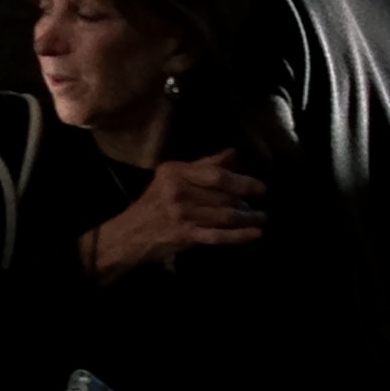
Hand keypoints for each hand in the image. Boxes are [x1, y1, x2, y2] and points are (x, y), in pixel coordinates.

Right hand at [83, 148, 263, 278]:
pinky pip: (219, 236)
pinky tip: (255, 234)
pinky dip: (240, 236)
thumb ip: (204, 165)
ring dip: (247, 218)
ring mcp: (181, 215)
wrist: (129, 234)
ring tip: (259, 218)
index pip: (215, 175)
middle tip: (258, 208)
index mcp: (175, 172)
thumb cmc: (154, 203)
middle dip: (245, 203)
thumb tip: (234, 154)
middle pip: (223, 197)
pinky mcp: (184, 236)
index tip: (260, 187)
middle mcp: (177, 192)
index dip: (242, 181)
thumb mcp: (172, 177)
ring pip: (224, 216)